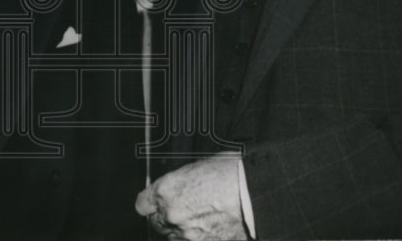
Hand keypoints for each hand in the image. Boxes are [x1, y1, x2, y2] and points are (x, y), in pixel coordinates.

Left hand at [134, 154, 248, 240]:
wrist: (258, 194)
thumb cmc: (234, 173)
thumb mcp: (199, 167)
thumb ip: (180, 182)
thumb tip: (177, 188)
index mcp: (166, 190)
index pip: (143, 204)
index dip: (151, 203)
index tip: (155, 203)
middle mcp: (172, 215)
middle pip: (156, 224)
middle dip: (166, 218)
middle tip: (184, 209)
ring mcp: (188, 235)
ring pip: (173, 238)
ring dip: (181, 232)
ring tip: (200, 220)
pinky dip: (199, 238)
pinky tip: (211, 228)